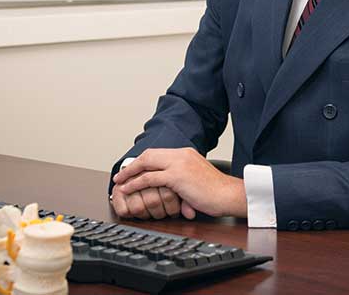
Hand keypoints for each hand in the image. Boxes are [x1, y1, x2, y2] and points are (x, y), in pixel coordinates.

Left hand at [113, 148, 246, 217]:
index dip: (143, 161)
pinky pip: (150, 178)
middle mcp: (181, 155)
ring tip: (120, 182)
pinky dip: (136, 183)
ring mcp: (179, 164)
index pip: (158, 153)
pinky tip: (129, 189)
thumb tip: (170, 190)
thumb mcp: (197, 179)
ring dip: (130, 173)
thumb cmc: (216, 192)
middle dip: (133, 165)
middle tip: (121, 175)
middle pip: (149, 155)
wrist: (228, 195)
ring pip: (147, 164)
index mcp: (186, 154)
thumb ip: (183, 179)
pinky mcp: (177, 176)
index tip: (133, 169)